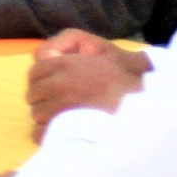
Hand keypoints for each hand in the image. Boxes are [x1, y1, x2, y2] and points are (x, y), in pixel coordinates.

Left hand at [25, 30, 149, 140]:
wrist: (142, 108)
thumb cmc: (126, 79)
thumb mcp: (104, 50)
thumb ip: (74, 41)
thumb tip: (49, 53)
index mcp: (65, 65)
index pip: (35, 71)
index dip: (42, 79)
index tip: (51, 86)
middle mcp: (58, 85)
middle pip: (33, 93)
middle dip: (43, 97)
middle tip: (59, 102)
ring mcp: (58, 108)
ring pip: (36, 114)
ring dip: (47, 116)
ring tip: (63, 118)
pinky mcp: (63, 131)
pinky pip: (40, 133)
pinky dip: (47, 134)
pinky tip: (60, 133)